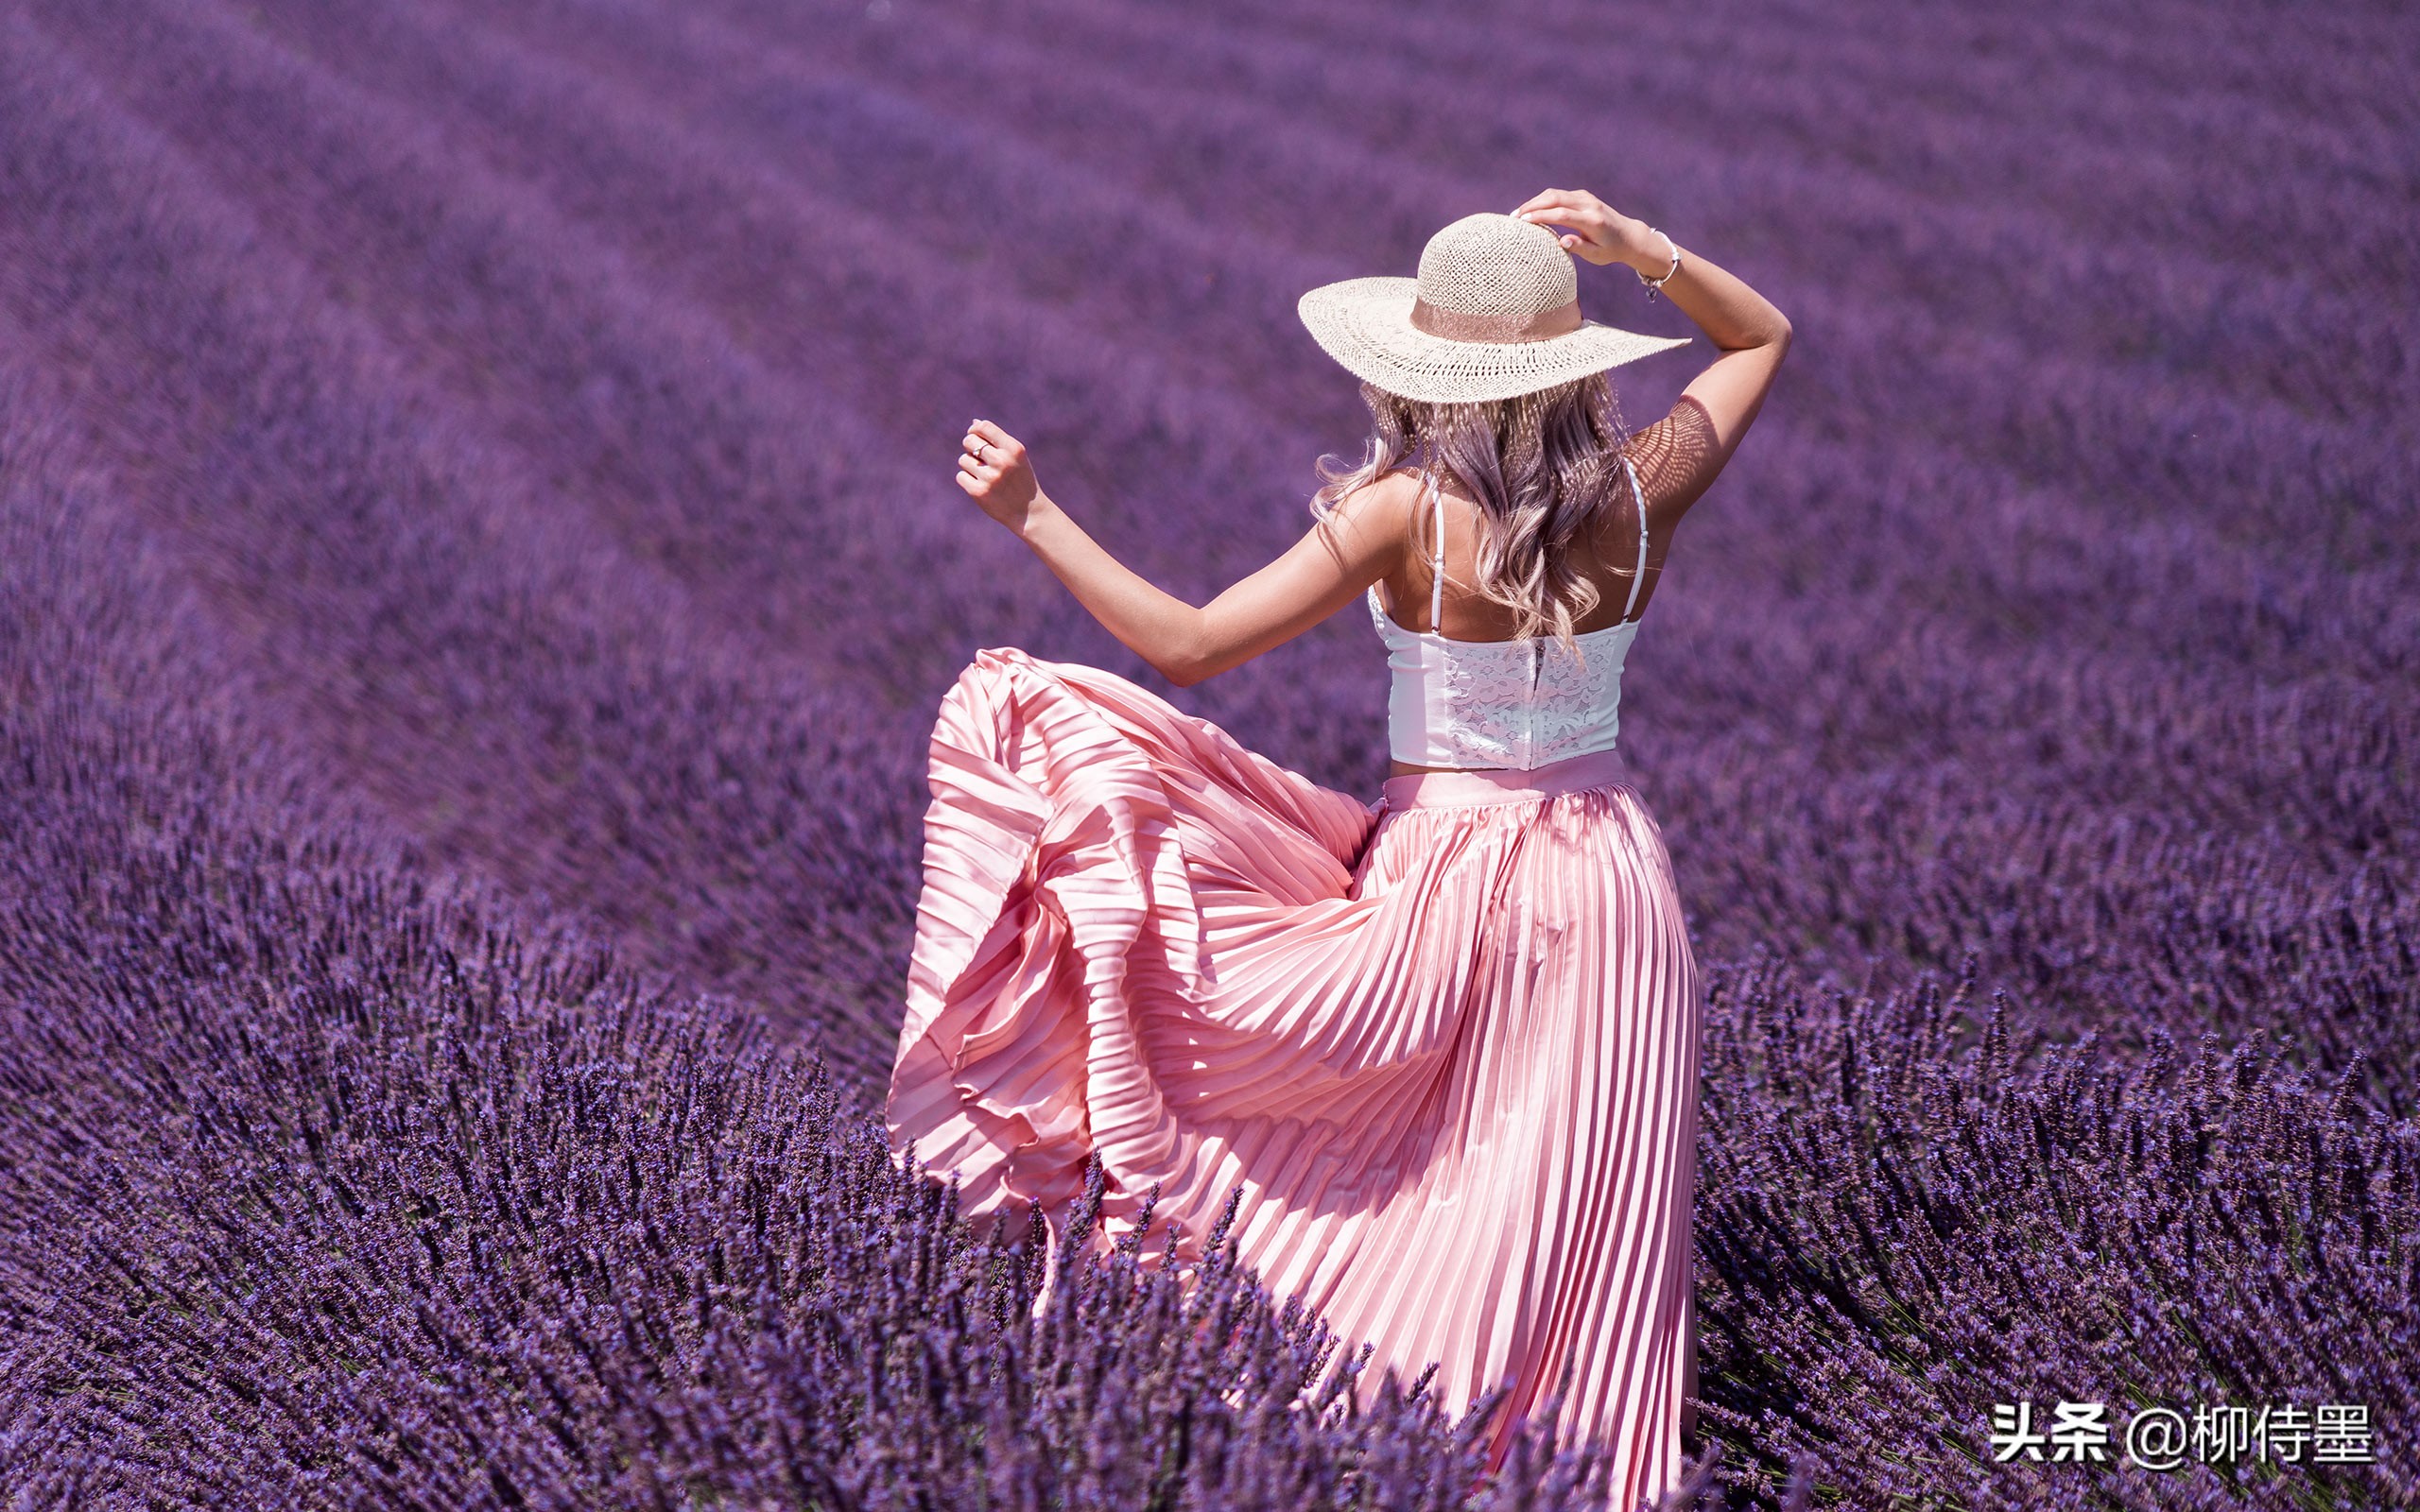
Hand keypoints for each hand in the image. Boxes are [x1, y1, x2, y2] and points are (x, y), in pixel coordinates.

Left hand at [957, 418, 1044, 533]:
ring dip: (970, 466)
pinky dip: (967, 480)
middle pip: (969, 441)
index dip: (975, 429)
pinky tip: (981, 486)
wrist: (1029, 513)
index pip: (984, 427)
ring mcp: (990, 477)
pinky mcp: (979, 492)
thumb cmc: (1021, 481)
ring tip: (985, 475)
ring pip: (963, 459)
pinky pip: (961, 476)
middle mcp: (1002, 461)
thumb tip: (974, 423)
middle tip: (979, 458)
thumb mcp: (1016, 457)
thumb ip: (997, 440)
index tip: (974, 435)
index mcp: (1014, 449)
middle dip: (970, 447)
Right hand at [1510, 188, 1659, 269]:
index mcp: (1593, 221)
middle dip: (1533, 205)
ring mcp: (1586, 197)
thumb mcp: (1597, 255)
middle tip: (1514, 217)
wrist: (1628, 235)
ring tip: (1518, 214)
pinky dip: (1543, 200)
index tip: (1523, 222)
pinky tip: (1531, 210)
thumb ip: (1580, 248)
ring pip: (1555, 193)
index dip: (1541, 216)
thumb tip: (1561, 242)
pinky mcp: (1582, 195)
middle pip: (1556, 198)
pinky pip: (1559, 194)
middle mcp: (1589, 205)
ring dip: (1535, 201)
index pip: (1562, 214)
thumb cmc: (1610, 250)